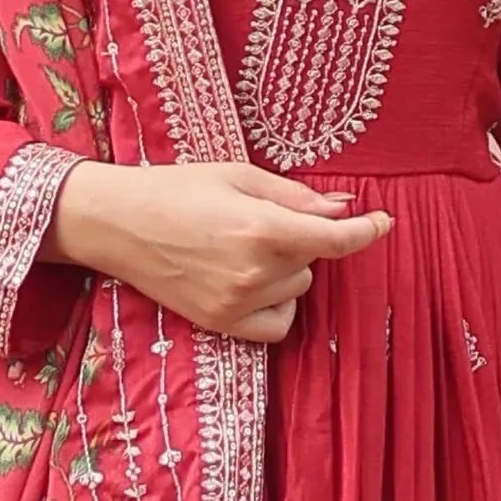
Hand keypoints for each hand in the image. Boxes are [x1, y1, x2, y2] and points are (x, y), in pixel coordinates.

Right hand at [47, 160, 392, 342]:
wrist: (116, 223)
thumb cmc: (176, 189)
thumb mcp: (239, 176)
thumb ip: (296, 196)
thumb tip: (343, 209)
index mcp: (262, 228)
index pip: (336, 240)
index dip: (367, 231)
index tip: (384, 223)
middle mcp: (254, 272)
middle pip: (312, 263)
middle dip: (298, 242)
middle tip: (254, 222)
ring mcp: (237, 304)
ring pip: (295, 291)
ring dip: (284, 272)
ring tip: (238, 249)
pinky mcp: (221, 324)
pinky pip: (277, 324)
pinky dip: (275, 305)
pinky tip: (248, 284)